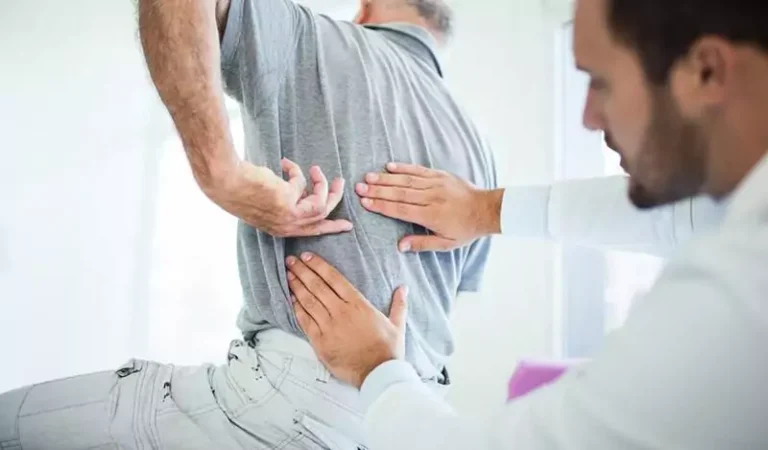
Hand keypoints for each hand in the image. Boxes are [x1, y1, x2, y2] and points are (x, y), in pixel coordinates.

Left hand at [203, 158, 352, 236]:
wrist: (226, 182)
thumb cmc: (240, 189)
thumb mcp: (268, 201)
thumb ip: (287, 200)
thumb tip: (303, 189)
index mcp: (280, 229)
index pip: (312, 231)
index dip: (331, 227)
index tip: (347, 225)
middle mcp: (287, 226)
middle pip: (323, 216)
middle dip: (335, 198)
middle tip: (340, 182)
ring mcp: (289, 216)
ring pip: (320, 203)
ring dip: (322, 183)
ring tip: (316, 169)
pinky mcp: (289, 201)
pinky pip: (303, 184)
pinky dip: (296, 171)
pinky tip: (284, 163)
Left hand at [285, 253, 407, 388]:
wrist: (378, 373)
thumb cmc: (388, 350)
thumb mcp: (397, 324)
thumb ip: (398, 304)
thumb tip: (403, 288)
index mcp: (358, 304)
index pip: (334, 278)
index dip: (319, 265)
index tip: (307, 256)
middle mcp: (341, 312)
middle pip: (317, 286)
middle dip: (302, 271)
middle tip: (291, 260)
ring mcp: (329, 326)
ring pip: (308, 301)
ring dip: (297, 286)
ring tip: (288, 275)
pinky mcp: (320, 342)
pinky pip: (305, 321)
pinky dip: (297, 308)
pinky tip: (291, 299)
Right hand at [355, 163, 503, 251]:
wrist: (487, 209)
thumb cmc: (465, 229)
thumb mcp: (446, 244)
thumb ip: (421, 244)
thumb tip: (399, 246)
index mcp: (431, 215)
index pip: (400, 210)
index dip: (382, 206)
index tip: (365, 202)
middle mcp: (431, 197)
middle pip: (399, 193)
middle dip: (377, 190)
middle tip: (359, 188)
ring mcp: (435, 184)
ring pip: (406, 180)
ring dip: (385, 178)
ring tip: (368, 177)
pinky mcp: (440, 175)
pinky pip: (419, 170)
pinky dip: (403, 168)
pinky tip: (389, 166)